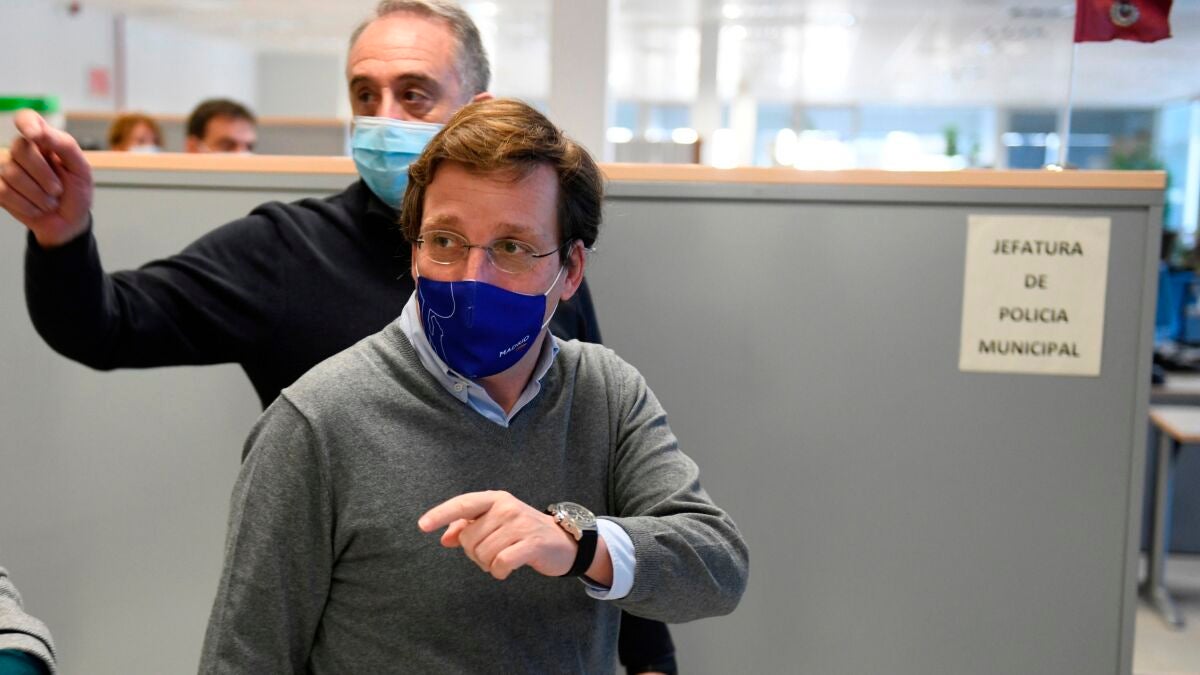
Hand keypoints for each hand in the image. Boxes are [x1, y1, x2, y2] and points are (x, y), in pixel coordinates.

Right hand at [0, 109, 93, 246]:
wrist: (69, 223)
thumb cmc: (76, 192)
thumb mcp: (81, 169)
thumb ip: (65, 146)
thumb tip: (40, 131)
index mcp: (45, 141)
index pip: (27, 118)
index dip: (27, 123)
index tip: (35, 135)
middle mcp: (24, 151)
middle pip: (20, 149)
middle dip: (44, 174)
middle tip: (58, 190)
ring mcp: (8, 169)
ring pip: (12, 173)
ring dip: (38, 194)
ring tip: (50, 201)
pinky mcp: (0, 188)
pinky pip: (3, 191)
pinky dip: (25, 205)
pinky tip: (36, 208)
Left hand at [418, 490, 577, 579]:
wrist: (563, 542)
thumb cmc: (523, 532)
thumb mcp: (496, 523)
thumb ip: (469, 526)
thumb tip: (445, 538)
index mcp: (495, 499)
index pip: (463, 504)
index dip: (441, 514)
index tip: (422, 525)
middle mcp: (506, 507)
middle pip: (469, 539)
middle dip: (475, 553)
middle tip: (492, 552)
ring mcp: (520, 524)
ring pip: (483, 553)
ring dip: (488, 564)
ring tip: (502, 559)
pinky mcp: (531, 543)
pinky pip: (500, 563)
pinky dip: (499, 572)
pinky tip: (506, 569)